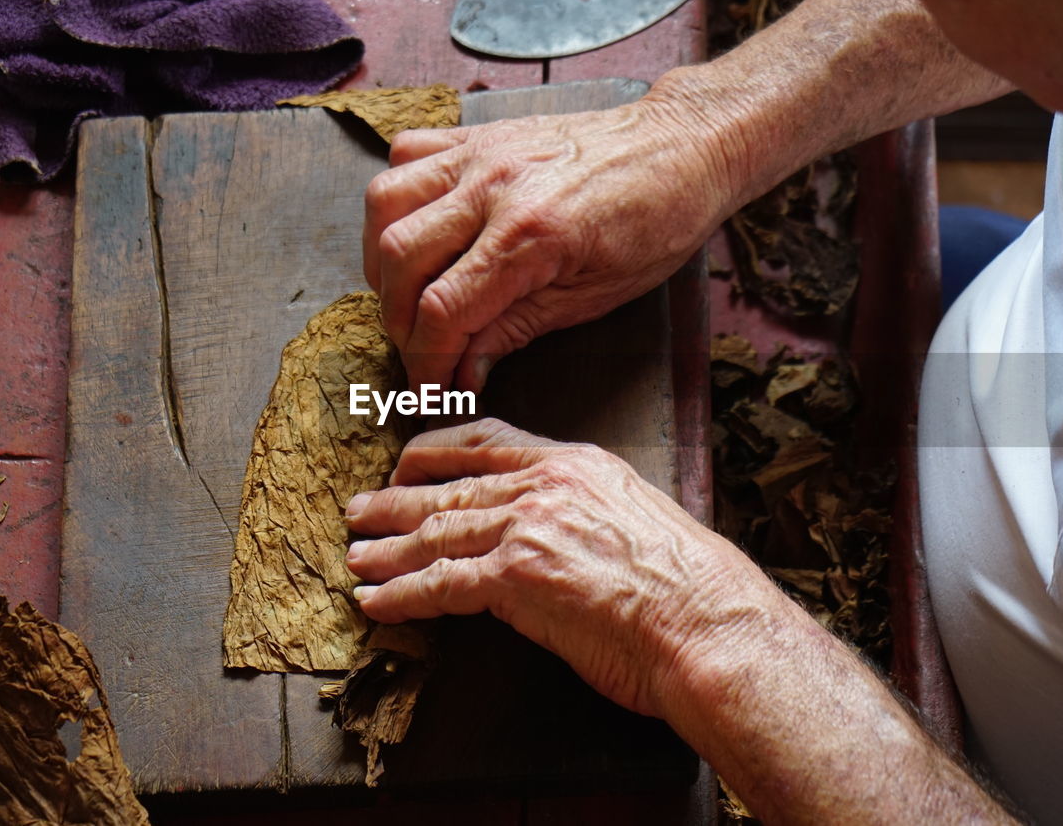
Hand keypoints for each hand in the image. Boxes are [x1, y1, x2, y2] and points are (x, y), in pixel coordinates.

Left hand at [342, 418, 748, 717]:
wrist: (706, 621)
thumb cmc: (688, 586)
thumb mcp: (634, 518)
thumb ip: (583, 512)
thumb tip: (552, 535)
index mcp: (575, 463)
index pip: (487, 439)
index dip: (435, 452)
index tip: (406, 464)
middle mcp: (546, 484)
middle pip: (450, 486)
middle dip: (396, 500)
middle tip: (359, 509)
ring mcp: (528, 526)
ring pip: (436, 531)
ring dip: (387, 548)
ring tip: (355, 556)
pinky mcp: (515, 577)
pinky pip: (439, 583)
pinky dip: (400, 594)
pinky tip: (376, 601)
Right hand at [362, 88, 734, 391]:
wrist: (684, 146)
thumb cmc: (655, 223)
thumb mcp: (593, 298)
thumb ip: (515, 331)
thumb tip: (460, 373)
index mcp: (532, 235)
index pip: (443, 311)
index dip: (426, 362)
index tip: (429, 389)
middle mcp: (494, 186)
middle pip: (400, 260)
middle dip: (398, 322)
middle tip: (421, 350)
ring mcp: (480, 152)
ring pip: (385, 203)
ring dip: (383, 261)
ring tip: (408, 294)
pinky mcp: (478, 133)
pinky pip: (405, 154)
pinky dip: (396, 198)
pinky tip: (420, 229)